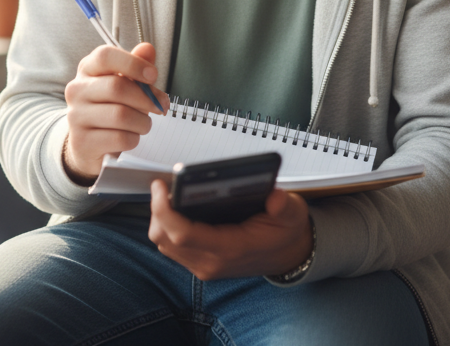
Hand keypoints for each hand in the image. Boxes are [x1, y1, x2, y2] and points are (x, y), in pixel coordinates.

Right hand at [62, 42, 169, 183]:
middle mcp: (77, 90)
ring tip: (144, 123)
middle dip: (146, 98)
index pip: (105, 56)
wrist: (89, 143)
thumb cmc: (111, 106)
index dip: (133, 63)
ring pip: (121, 115)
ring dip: (142, 121)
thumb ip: (137, 65)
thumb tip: (147, 48)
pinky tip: (131, 136)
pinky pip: (120, 138)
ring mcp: (76, 116)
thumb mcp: (125, 82)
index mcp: (87, 69)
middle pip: (117, 87)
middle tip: (160, 106)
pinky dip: (134, 139)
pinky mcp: (82, 142)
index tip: (153, 75)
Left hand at [148, 180, 312, 279]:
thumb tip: (274, 197)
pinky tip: (176, 207)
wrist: (289, 255)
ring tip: (168, 193)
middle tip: (163, 185)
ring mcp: (204, 265)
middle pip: (165, 239)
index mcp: (230, 248)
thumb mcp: (293, 214)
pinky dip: (167, 227)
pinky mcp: (201, 262)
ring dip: (160, 219)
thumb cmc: (286, 232)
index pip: (183, 234)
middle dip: (157, 211)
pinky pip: (172, 247)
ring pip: (165, 244)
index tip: (161, 185)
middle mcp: (211, 262)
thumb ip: (284, 206)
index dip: (165, 210)